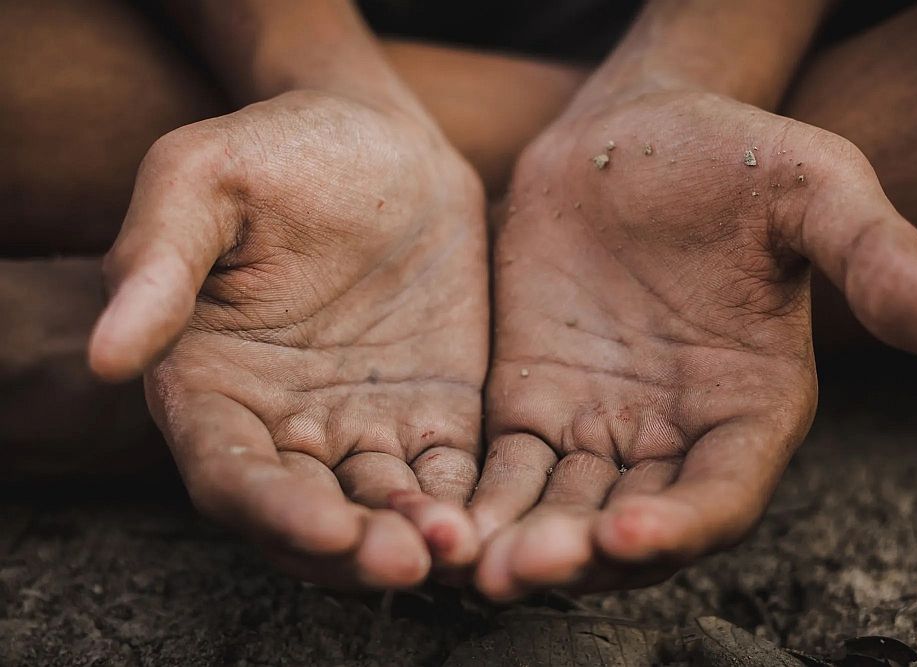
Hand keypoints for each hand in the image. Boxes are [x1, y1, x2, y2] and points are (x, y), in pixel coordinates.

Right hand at [89, 91, 488, 587]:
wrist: (381, 139)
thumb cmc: (279, 148)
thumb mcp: (202, 180)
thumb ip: (156, 263)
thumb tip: (106, 356)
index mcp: (212, 383)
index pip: (230, 472)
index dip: (273, 509)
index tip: (326, 529)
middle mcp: (283, 422)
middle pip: (311, 515)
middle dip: (354, 550)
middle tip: (407, 562)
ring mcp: (363, 424)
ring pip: (382, 509)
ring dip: (416, 540)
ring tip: (458, 547)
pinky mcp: (433, 412)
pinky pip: (447, 475)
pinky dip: (466, 505)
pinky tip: (494, 518)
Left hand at [469, 89, 916, 598]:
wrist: (630, 133)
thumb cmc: (731, 156)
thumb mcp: (813, 187)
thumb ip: (872, 253)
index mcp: (751, 405)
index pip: (725, 492)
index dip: (686, 524)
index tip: (632, 533)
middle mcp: (676, 434)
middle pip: (634, 522)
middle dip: (584, 555)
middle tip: (529, 570)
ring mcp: (600, 425)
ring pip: (563, 509)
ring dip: (523, 542)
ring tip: (476, 562)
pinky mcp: (533, 403)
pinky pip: (507, 468)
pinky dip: (482, 501)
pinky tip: (444, 519)